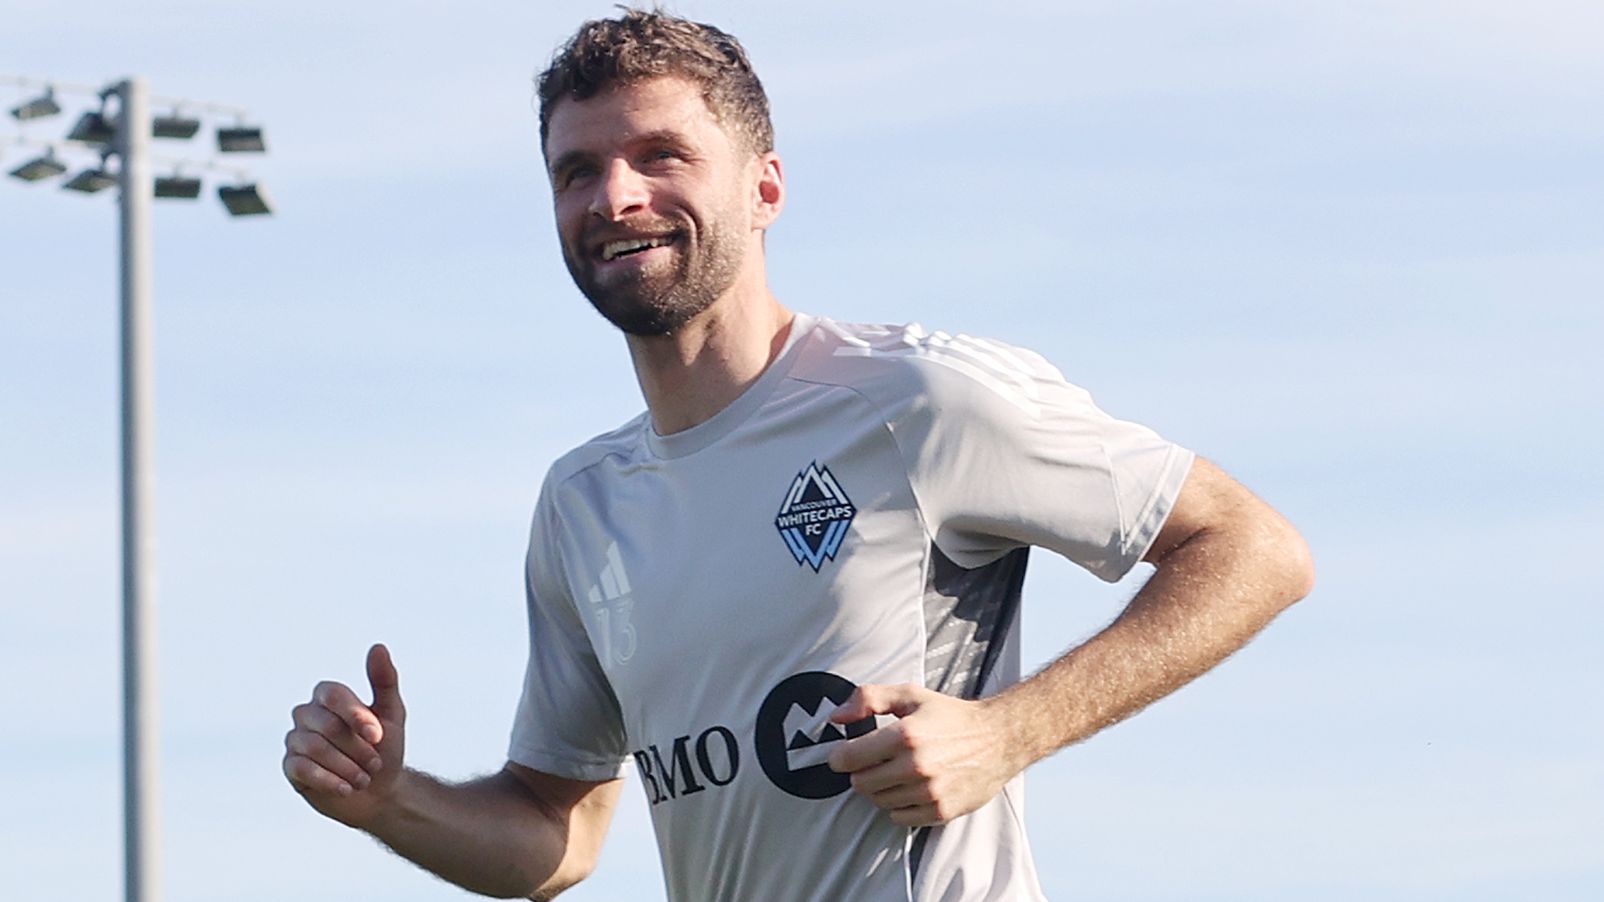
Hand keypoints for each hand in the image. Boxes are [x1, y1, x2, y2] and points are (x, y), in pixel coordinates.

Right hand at [283, 643, 407, 828]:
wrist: (379, 793)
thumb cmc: (384, 749)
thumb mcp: (392, 713)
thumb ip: (384, 680)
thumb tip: (378, 647)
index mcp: (328, 696)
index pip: (334, 695)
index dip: (356, 716)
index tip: (378, 737)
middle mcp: (307, 714)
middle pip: (327, 725)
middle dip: (357, 748)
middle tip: (375, 763)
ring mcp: (295, 740)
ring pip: (314, 748)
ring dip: (346, 767)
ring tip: (364, 779)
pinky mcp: (290, 767)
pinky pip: (302, 769)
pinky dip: (329, 781)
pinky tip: (347, 789)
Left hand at [826, 683, 1020, 826]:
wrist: (999, 739)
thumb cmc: (953, 717)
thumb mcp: (910, 695)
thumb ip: (868, 699)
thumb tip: (836, 718)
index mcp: (905, 735)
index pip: (849, 758)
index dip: (840, 757)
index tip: (843, 755)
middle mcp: (916, 766)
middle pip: (860, 784)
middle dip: (861, 772)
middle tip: (875, 761)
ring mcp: (929, 792)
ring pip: (878, 801)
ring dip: (881, 789)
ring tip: (897, 771)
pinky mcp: (940, 811)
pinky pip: (900, 818)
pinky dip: (899, 805)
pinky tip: (911, 788)